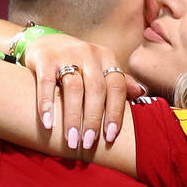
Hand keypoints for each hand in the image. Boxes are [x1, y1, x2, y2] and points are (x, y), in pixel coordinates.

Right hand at [23, 34, 144, 149]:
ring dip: (72, 117)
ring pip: (73, 88)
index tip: (110, 137)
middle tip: (88, 143)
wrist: (46, 43)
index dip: (115, 113)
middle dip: (93, 120)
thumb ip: (119, 81)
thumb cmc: (78, 63)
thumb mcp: (100, 69)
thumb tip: (141, 92)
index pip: (117, 87)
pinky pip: (47, 83)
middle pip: (96, 90)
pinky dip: (46, 105)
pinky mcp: (45, 58)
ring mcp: (67, 54)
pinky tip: (47, 124)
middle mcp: (89, 54)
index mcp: (107, 58)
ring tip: (71, 140)